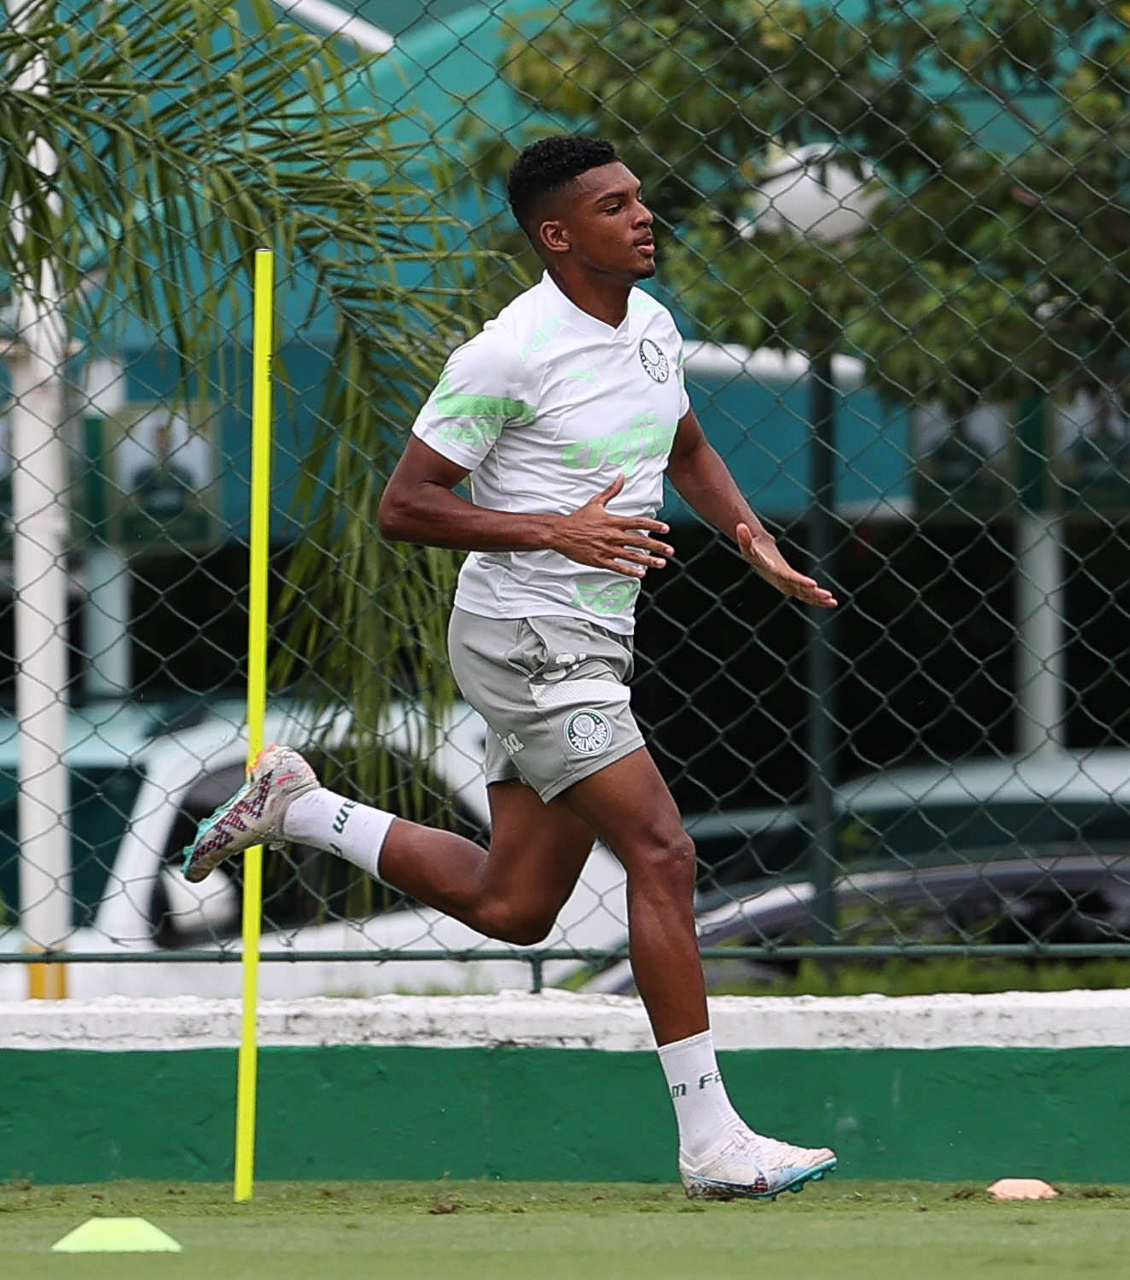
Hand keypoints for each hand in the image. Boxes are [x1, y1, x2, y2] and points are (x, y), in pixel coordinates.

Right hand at [553, 474, 674, 577]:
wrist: (560, 533)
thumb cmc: (578, 518)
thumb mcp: (596, 502)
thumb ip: (611, 491)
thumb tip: (621, 477)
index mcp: (614, 521)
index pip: (639, 522)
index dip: (654, 525)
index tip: (667, 529)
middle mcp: (613, 536)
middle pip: (640, 541)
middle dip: (657, 546)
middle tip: (670, 551)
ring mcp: (607, 549)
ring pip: (632, 556)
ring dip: (648, 561)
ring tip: (661, 564)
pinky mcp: (600, 560)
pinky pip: (618, 567)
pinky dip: (630, 571)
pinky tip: (641, 574)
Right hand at [737, 522, 837, 608]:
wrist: (757, 554)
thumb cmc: (752, 549)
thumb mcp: (747, 544)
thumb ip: (744, 538)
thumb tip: (740, 526)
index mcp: (775, 573)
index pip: (788, 577)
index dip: (800, 581)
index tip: (812, 584)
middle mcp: (782, 582)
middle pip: (800, 589)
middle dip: (813, 593)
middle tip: (827, 595)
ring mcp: (788, 585)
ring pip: (805, 595)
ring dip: (818, 599)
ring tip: (833, 602)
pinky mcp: (793, 585)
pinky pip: (806, 595)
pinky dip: (818, 599)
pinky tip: (831, 602)